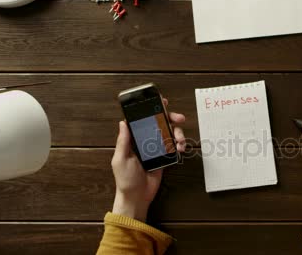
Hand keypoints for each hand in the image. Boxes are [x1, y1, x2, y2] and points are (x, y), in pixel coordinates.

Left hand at [111, 99, 185, 220]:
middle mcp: (146, 141)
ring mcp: (156, 148)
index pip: (143, 120)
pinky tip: (181, 148)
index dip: (153, 110)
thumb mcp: (120, 159)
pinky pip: (174, 146)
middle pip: (160, 123)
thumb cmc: (125, 179)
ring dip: (178, 133)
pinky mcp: (164, 156)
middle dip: (171, 118)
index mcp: (134, 139)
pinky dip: (180, 144)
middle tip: (180, 118)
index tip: (162, 103)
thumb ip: (123, 141)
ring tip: (180, 141)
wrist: (137, 197)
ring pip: (170, 133)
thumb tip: (123, 122)